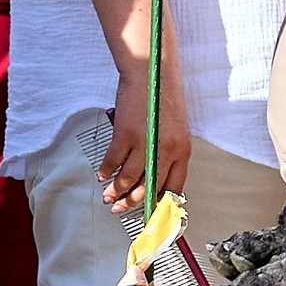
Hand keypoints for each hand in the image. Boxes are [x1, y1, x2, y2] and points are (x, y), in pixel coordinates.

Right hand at [100, 66, 189, 209]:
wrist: (150, 73)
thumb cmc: (161, 97)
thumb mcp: (173, 128)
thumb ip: (167, 152)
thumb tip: (153, 175)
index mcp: (183, 151)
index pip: (174, 188)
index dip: (159, 203)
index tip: (148, 211)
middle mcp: (166, 151)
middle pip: (148, 188)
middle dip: (132, 202)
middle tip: (120, 209)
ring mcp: (145, 144)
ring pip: (128, 179)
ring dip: (115, 192)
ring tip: (108, 197)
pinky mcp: (126, 135)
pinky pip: (113, 162)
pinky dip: (106, 171)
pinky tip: (102, 175)